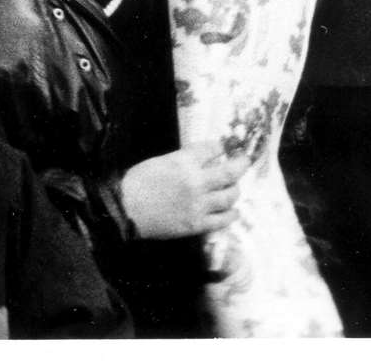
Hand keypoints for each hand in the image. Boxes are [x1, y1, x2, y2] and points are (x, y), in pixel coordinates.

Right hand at [121, 141, 248, 239]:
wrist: (125, 208)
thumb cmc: (137, 182)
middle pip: (230, 172)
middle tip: (245, 160)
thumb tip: (202, 160)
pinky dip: (231, 213)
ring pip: (230, 195)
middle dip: (241, 164)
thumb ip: (183, 161)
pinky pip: (224, 219)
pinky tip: (232, 210)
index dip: (220, 147)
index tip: (224, 147)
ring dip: (234, 189)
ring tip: (233, 187)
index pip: (212, 149)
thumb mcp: (160, 161)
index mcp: (183, 162)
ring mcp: (199, 204)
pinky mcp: (198, 223)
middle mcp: (196, 181)